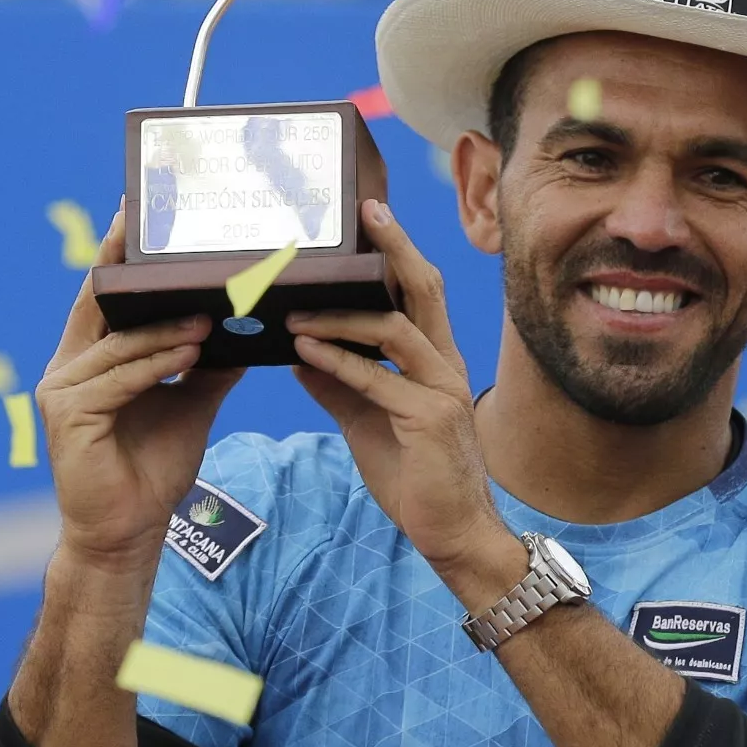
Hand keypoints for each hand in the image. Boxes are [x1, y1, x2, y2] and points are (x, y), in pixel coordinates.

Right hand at [36, 199, 244, 567]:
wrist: (132, 531)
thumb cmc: (154, 465)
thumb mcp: (191, 401)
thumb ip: (208, 362)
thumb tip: (243, 322)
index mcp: (92, 358)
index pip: (104, 298)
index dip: (115, 258)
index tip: (132, 215)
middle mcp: (68, 367)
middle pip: (102, 308)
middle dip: (130, 273)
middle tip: (162, 240)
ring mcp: (63, 391)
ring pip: (121, 345)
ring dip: (167, 329)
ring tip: (210, 314)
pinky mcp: (68, 418)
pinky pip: (120, 380)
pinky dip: (157, 364)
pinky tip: (191, 351)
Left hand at [287, 199, 506, 573]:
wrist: (452, 532)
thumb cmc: (414, 473)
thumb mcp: (368, 420)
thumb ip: (340, 384)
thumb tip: (300, 354)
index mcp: (435, 359)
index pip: (420, 291)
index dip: (399, 250)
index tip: (372, 214)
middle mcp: (445, 364)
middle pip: (423, 290)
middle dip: (395, 248)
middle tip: (365, 215)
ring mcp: (442, 389)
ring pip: (395, 330)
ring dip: (341, 316)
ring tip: (294, 310)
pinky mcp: (429, 420)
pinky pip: (380, 381)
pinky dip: (340, 362)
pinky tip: (304, 351)